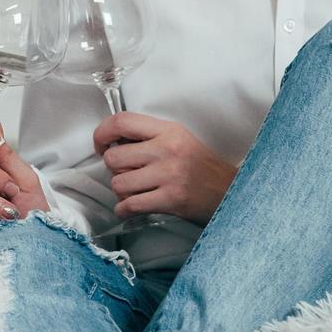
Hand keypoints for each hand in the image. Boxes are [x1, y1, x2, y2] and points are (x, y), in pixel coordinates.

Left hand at [94, 112, 237, 226]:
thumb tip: (112, 141)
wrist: (230, 191)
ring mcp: (168, 175)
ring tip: (135, 191)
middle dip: (114, 169)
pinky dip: (124, 210)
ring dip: (121, 192)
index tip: (101, 145)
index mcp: (168, 131)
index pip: (121, 121)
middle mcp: (167, 150)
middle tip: (126, 173)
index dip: (102, 133)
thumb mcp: (178, 139)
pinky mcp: (170, 199)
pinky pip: (129, 205)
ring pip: (118, 183)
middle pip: (114, 157)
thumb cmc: (200, 167)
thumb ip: (148, 136)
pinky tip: (131, 207)